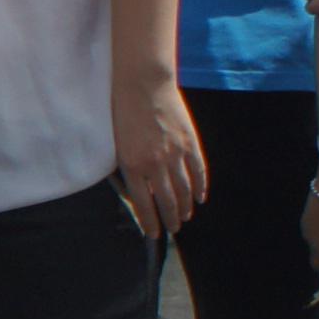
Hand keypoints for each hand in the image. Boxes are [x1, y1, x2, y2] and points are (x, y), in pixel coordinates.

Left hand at [112, 73, 207, 237]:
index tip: (153, 233)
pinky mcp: (189, 142)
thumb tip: (144, 190)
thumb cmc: (124, 113)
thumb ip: (130, 168)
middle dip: (169, 219)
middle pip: (166, 201)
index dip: (150, 221)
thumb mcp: (119, 145)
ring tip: (185, 217)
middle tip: (172, 230)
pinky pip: (198, 171)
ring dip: (185, 207)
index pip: (144, 203)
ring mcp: (175, 153)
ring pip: (184, 190)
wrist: (143, 85)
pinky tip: (199, 198)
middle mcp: (155, 163)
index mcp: (132, 165)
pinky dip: (200, 187)